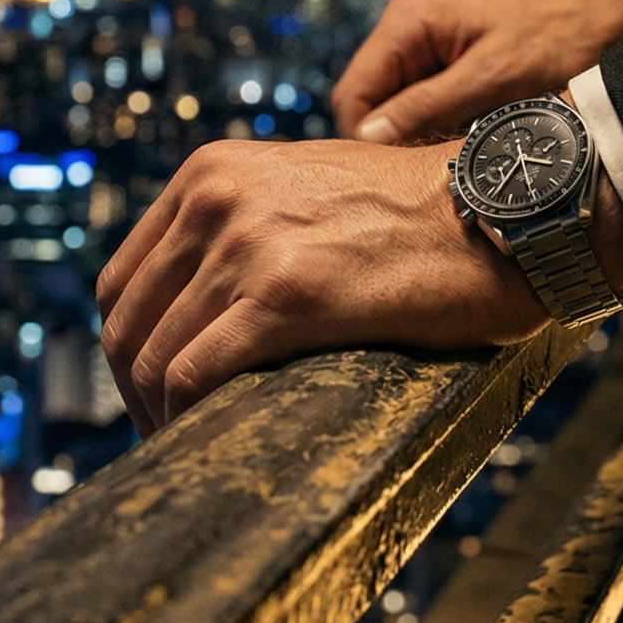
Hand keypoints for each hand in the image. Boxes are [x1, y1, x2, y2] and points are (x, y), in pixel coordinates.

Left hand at [96, 139, 550, 434]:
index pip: (122, 278)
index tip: (149, 395)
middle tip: (162, 438)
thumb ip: (249, 225)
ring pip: (156, 355)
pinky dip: (188, 420)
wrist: (500, 209)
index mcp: (211, 171)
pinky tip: (209, 441)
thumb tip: (209, 305)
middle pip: (127, 321)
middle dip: (134, 392)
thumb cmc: (421, 213)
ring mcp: (246, 242)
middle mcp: (215, 198)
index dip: (128, 348)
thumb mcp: (309, 189)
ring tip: (187, 451)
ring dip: (159, 418)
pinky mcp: (285, 293)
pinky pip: (197, 374)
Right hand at [333, 0, 622, 144]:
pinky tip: (461, 142)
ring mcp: (424, 45)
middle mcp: (407, 28)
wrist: (601, 16)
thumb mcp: (493, 80)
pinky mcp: (444, 62)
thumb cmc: (556, 38)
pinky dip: (434, 128)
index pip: (354, 91)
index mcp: (409, 21)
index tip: (392, 177)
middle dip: (390, 140)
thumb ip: (427, 107)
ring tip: (448, 156)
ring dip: (414, 136)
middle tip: (423, 172)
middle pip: (369, 101)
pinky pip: (421, 104)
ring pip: (394, 108)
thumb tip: (369, 136)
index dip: (364, 139)